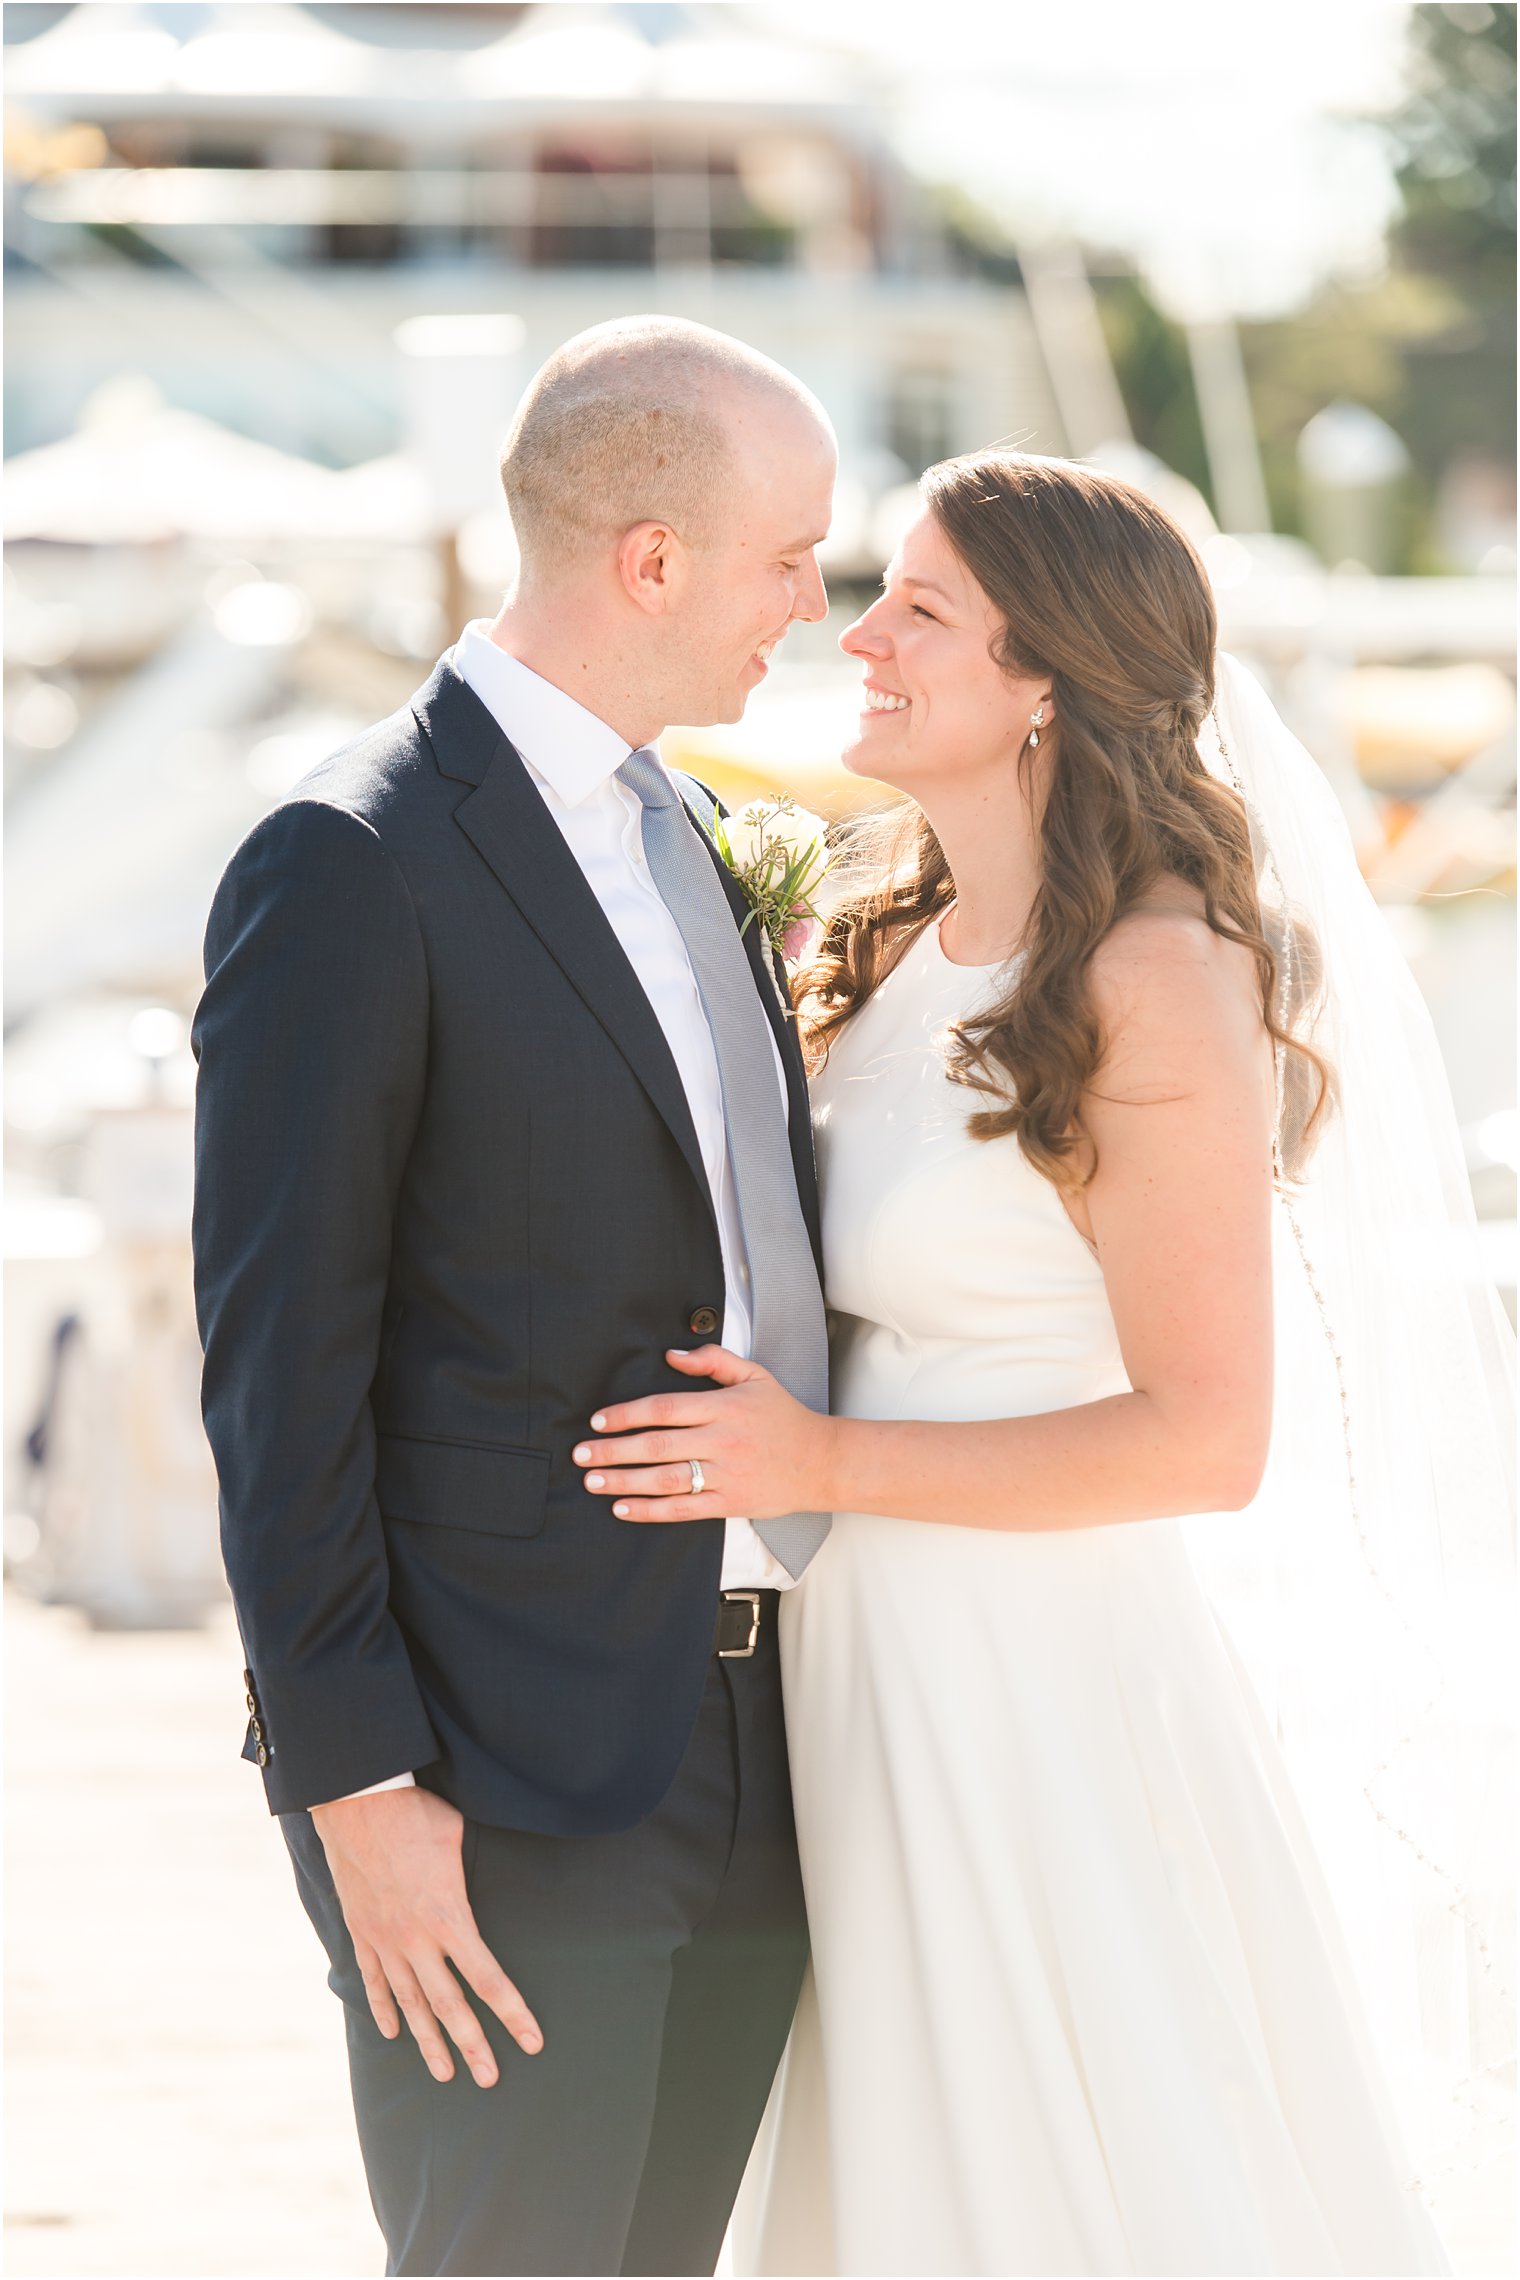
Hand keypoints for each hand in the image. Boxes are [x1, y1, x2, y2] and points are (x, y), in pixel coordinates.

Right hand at [309, 1785, 541, 2085]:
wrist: (358, 1804)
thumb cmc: (417, 1814)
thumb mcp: (460, 1838)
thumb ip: (476, 1868)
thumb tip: (500, 1868)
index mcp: (450, 1918)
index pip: (488, 1979)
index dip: (512, 2013)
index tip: (532, 2041)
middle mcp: (417, 1940)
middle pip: (450, 2006)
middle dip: (473, 2046)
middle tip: (490, 2080)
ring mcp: (385, 1941)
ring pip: (410, 2004)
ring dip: (429, 2042)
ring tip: (445, 2074)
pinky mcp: (362, 1933)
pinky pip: (375, 1981)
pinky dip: (384, 2010)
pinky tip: (393, 2034)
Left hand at [573, 1344, 835, 1522]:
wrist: (821, 1462)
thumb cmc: (783, 1417)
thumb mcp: (755, 1376)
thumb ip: (713, 1361)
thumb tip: (671, 1355)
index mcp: (725, 1406)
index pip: (665, 1408)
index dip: (627, 1414)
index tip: (599, 1420)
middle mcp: (723, 1440)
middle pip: (657, 1445)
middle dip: (613, 1450)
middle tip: (581, 1454)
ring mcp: (726, 1474)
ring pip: (665, 1479)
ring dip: (624, 1482)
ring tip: (593, 1482)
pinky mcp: (729, 1502)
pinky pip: (683, 1509)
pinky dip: (650, 1511)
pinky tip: (623, 1508)